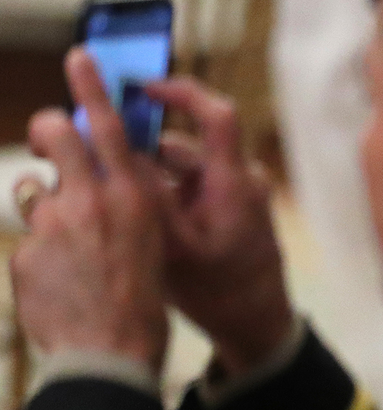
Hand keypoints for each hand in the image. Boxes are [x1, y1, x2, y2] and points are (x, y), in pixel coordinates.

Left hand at [8, 50, 168, 371]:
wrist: (110, 354)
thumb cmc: (142, 301)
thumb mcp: (152, 241)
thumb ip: (124, 205)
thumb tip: (99, 181)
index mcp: (132, 196)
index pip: (107, 125)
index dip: (91, 86)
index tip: (79, 56)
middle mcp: (91, 200)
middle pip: (55, 135)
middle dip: (46, 130)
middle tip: (48, 137)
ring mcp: (53, 225)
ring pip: (33, 191)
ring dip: (43, 204)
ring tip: (64, 241)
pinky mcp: (26, 253)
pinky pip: (28, 239)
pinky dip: (40, 254)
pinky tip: (56, 281)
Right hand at [141, 75, 294, 378]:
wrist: (256, 322)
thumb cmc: (221, 292)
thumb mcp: (174, 248)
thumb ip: (148, 199)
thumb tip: (120, 155)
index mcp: (233, 183)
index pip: (217, 115)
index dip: (181, 92)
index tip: (142, 86)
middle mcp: (240, 179)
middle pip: (185, 142)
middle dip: (141, 144)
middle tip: (100, 152)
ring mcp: (238, 192)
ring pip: (184, 165)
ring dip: (150, 171)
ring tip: (114, 190)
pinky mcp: (231, 205)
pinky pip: (194, 183)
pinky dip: (166, 188)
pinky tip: (138, 209)